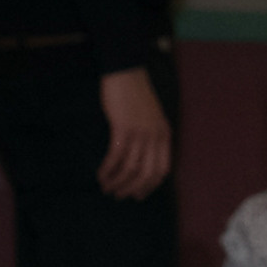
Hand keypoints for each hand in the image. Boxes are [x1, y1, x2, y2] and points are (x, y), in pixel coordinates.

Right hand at [97, 67, 170, 198]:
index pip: (162, 170)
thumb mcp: (151, 117)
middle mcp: (155, 136)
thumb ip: (151, 136)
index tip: (138, 194)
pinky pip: (116, 156)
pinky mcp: (123, 128)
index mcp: (164, 135)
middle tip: (119, 195)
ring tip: (107, 187)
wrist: (126, 71)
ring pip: (130, 168)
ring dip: (117, 181)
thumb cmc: (135, 94)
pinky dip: (108, 169)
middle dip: (131, 188)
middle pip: (146, 174)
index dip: (149, 186)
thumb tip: (140, 158)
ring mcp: (140, 133)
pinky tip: (101, 174)